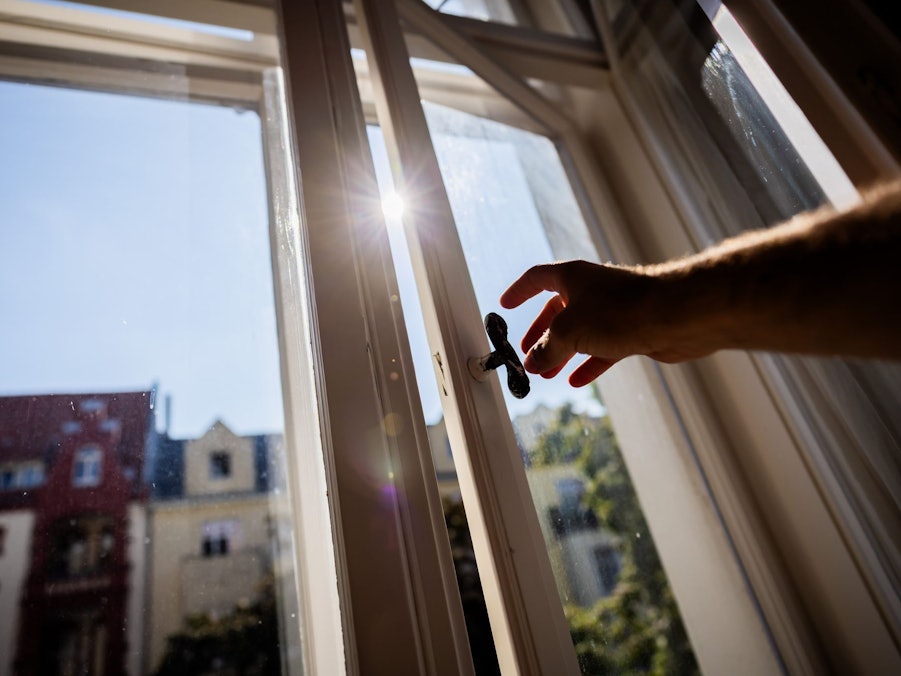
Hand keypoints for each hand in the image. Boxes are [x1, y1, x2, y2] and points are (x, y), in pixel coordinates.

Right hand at [500, 260, 710, 385]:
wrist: (676, 316)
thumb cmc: (621, 311)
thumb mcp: (570, 332)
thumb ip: (546, 348)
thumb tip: (532, 362)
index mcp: (572, 277)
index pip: (537, 279)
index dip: (519, 292)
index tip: (505, 306)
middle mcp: (592, 290)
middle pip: (558, 310)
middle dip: (541, 333)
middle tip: (527, 352)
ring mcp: (613, 310)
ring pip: (580, 332)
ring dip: (561, 353)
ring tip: (546, 373)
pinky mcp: (632, 330)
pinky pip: (602, 348)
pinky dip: (588, 363)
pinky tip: (576, 380)